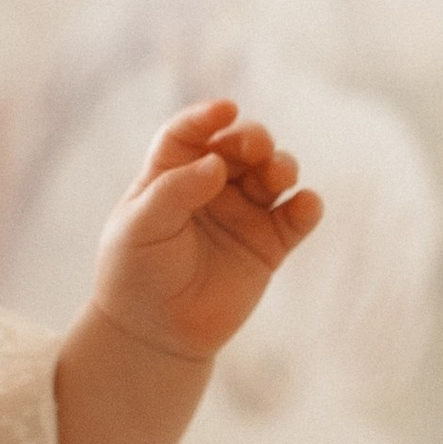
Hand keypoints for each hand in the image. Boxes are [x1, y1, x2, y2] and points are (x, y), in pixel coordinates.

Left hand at [89, 97, 322, 367]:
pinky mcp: (269, 245)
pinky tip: (303, 206)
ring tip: (278, 176)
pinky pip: (296, 217)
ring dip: (282, 166)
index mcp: (170, 174)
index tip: (225, 109)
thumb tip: (216, 164)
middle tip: (255, 148)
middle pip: (238, 146)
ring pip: (273, 173)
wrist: (154, 333)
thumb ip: (174, 191)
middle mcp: (210, 187)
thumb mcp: (140, 228)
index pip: (189, 134)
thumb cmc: (136, 274)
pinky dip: (306, 206)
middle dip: (252, 139)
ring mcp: (243, 213)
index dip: (206, 116)